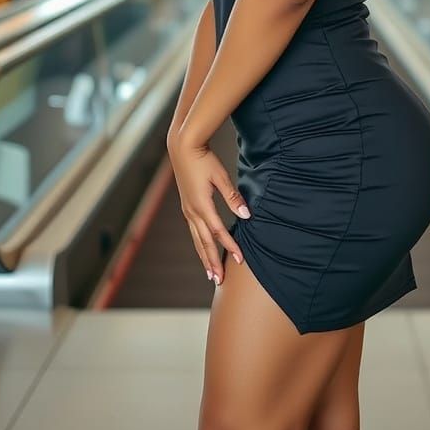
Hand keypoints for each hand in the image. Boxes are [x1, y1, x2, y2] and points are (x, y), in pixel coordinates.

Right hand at [167, 132, 249, 285]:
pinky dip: (200, 244)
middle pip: (204, 242)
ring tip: (210, 273)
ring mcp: (187, 210)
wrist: (183, 148)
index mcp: (202, 206)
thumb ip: (233, 197)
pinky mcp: (187, 207)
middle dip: (212, 262)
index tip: (240, 260)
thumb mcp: (221, 176)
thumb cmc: (203, 160)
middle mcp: (192, 212)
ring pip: (197, 239)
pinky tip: (203, 249)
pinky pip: (194, 231)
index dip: (230, 247)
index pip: (219, 232)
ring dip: (204, 257)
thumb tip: (247, 215)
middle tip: (219, 281)